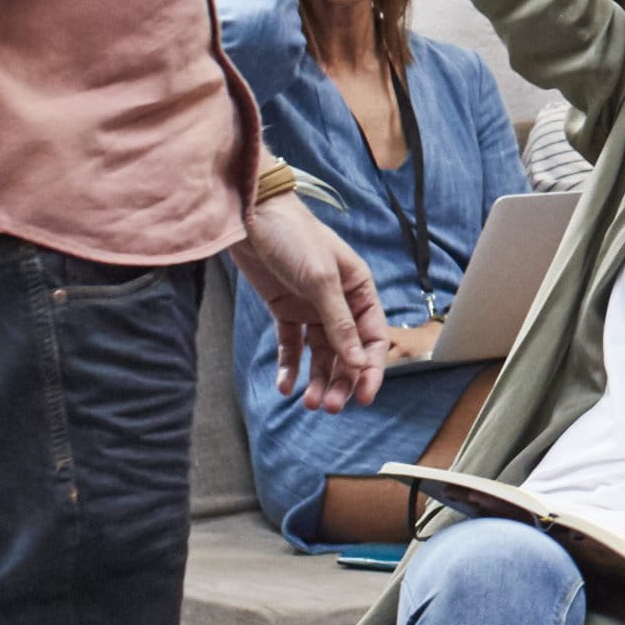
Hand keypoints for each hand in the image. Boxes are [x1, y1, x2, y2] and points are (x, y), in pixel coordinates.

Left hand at [248, 195, 394, 412]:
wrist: (251, 218)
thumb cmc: (295, 238)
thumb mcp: (320, 280)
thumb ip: (339, 322)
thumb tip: (358, 361)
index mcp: (359, 290)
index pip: (373, 338)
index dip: (371, 369)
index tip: (364, 397)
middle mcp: (340, 302)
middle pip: (347, 352)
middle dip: (341, 381)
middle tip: (330, 407)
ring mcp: (312, 308)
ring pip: (321, 354)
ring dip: (317, 380)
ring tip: (309, 403)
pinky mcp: (286, 311)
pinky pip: (293, 346)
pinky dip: (290, 367)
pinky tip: (285, 386)